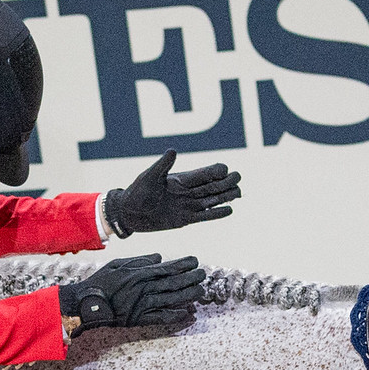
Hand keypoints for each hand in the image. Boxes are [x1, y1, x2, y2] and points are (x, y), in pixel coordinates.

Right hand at [57, 254, 204, 334]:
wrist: (87, 304)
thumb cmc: (101, 282)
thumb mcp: (117, 264)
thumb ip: (139, 260)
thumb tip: (159, 257)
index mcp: (139, 273)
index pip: (167, 268)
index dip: (184, 265)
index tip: (195, 261)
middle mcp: (144, 288)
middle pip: (174, 283)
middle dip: (191, 278)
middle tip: (203, 275)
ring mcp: (143, 304)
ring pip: (171, 299)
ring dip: (188, 295)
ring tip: (201, 291)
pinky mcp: (140, 319)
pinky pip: (162, 317)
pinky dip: (176, 315)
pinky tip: (187, 313)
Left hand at [103, 150, 240, 236]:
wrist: (128, 213)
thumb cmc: (136, 192)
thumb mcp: (149, 176)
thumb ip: (162, 165)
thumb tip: (173, 150)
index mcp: (180, 179)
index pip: (203, 174)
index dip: (215, 171)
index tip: (225, 169)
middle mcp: (187, 192)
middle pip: (212, 186)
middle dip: (226, 182)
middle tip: (238, 178)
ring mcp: (187, 206)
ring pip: (212, 200)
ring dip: (226, 196)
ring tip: (240, 193)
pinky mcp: (185, 219)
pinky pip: (205, 216)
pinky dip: (217, 214)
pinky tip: (230, 210)